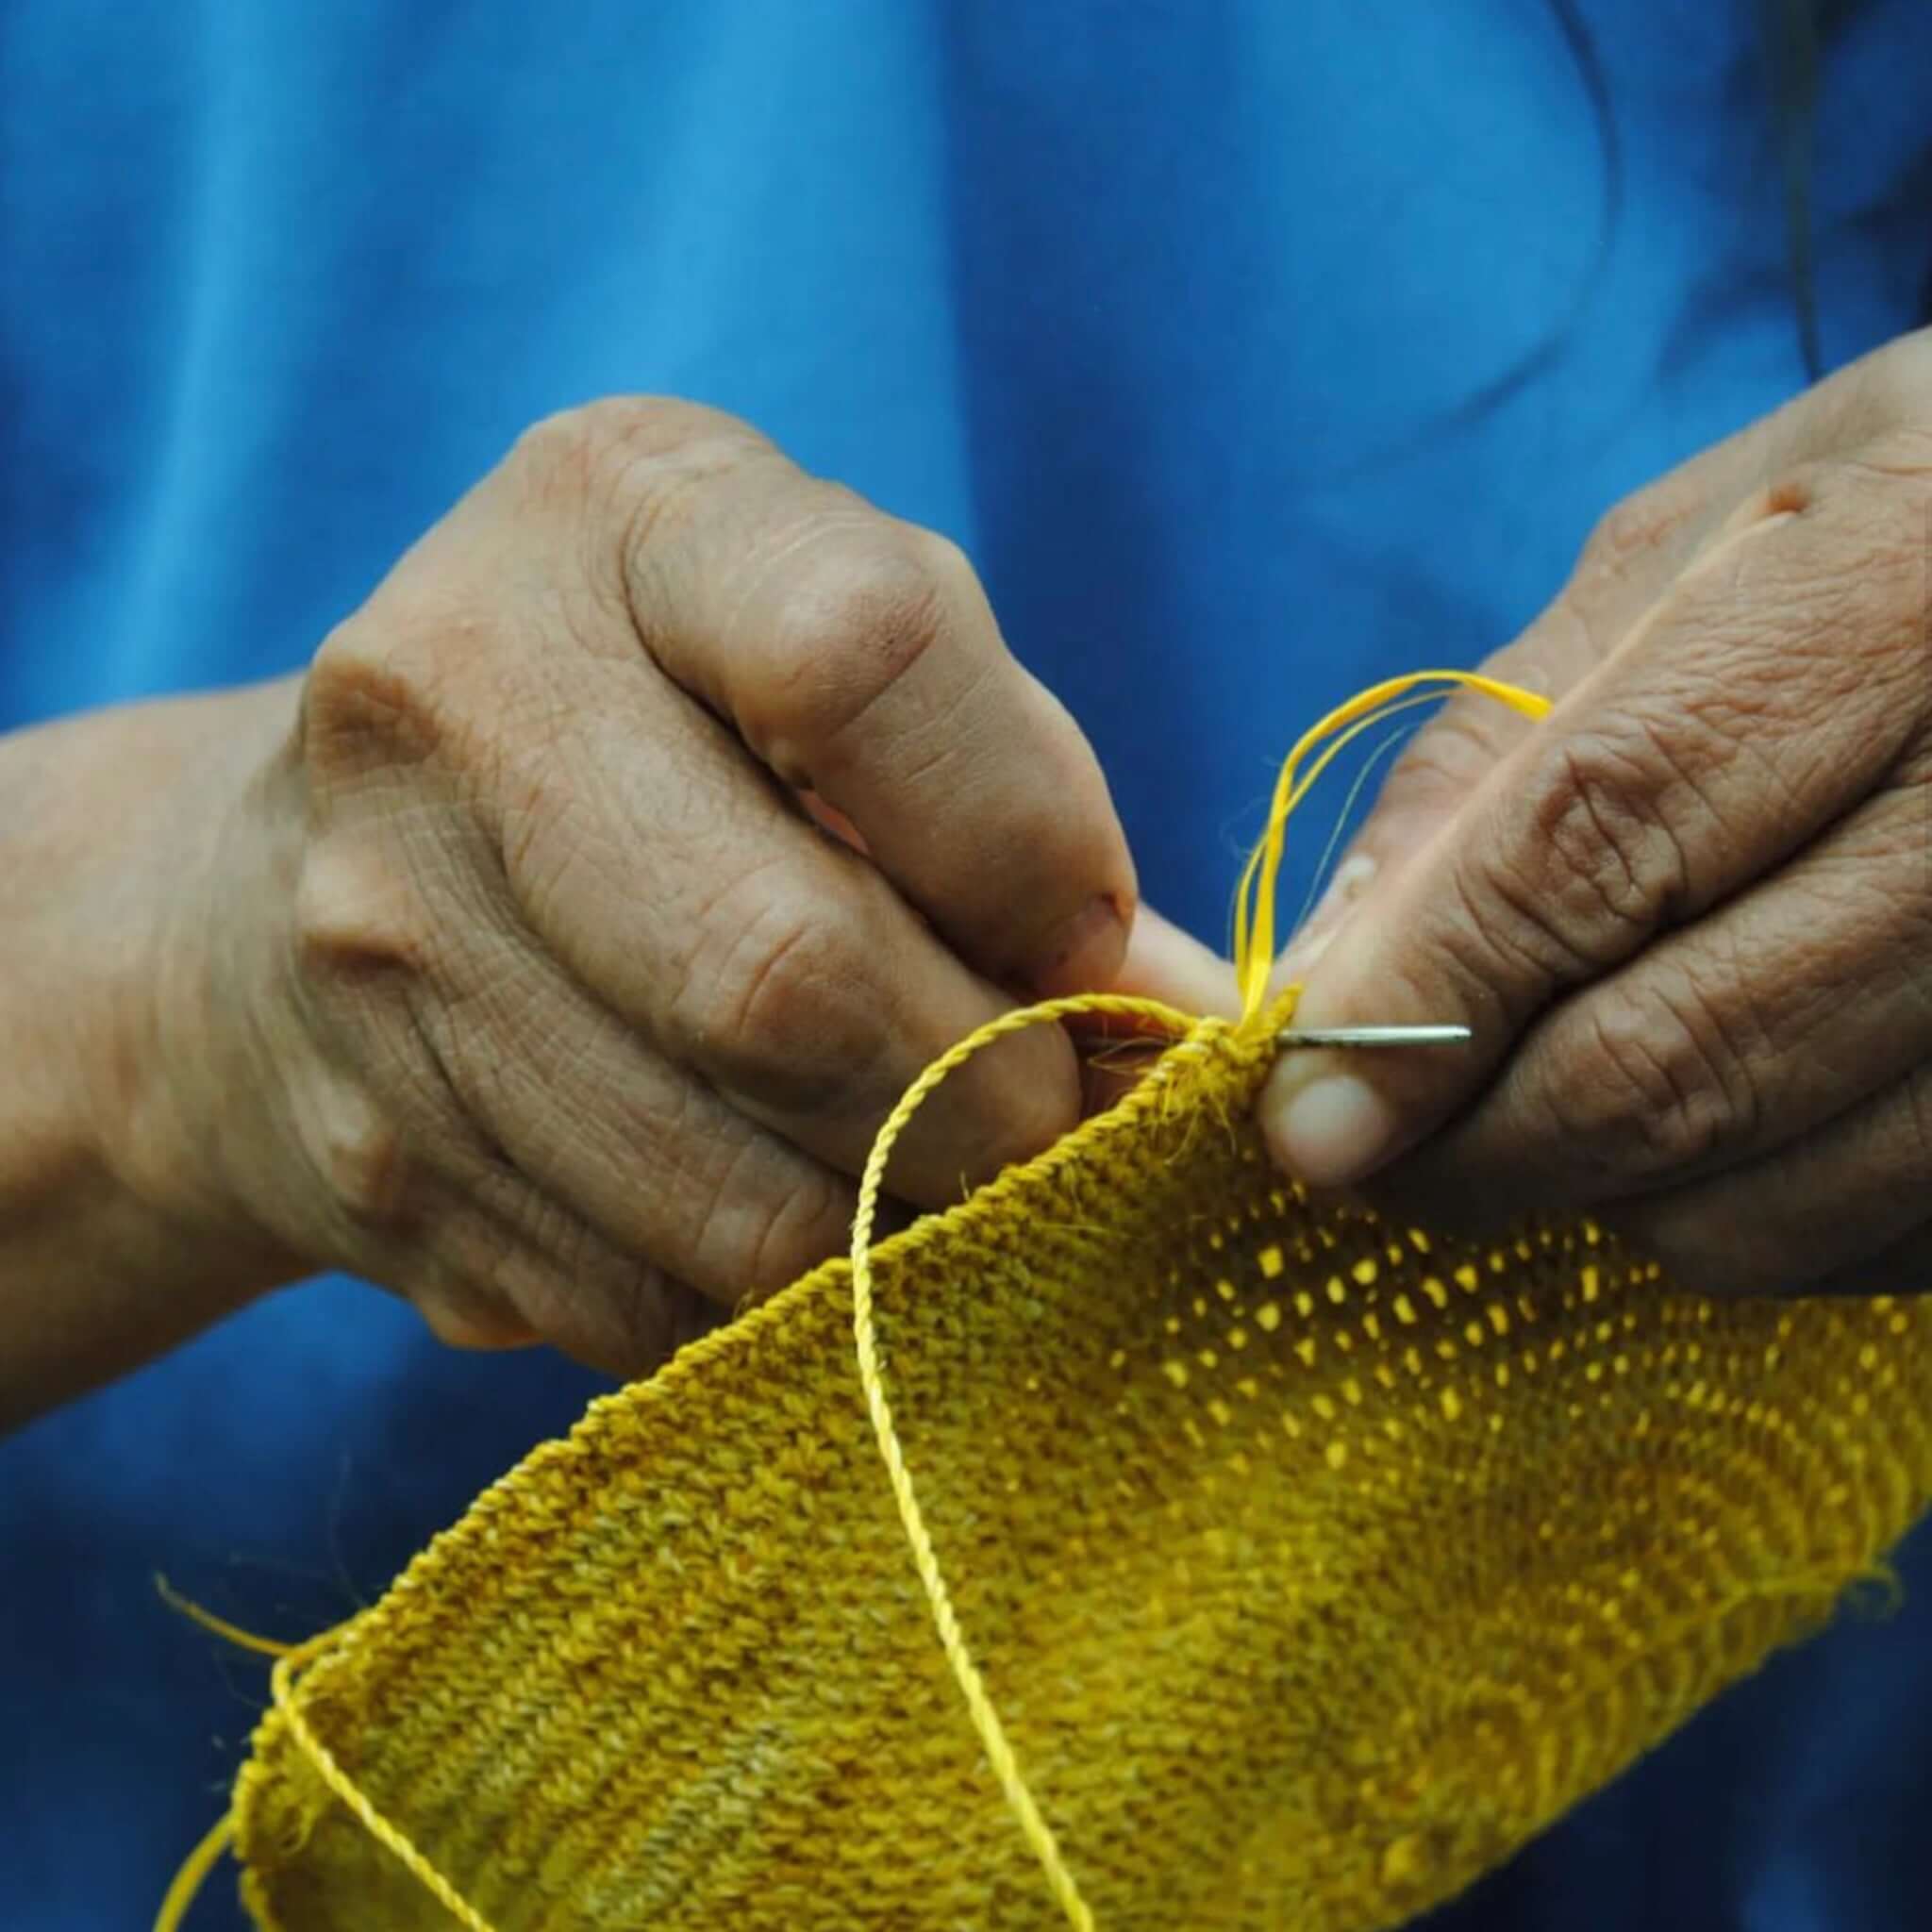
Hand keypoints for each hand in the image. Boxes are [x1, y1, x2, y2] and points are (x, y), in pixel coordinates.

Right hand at [140, 399, 1221, 1373]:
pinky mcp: (369, 1154)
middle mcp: (451, 701)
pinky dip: (774, 1302)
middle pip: (784, 971)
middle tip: (1040, 1119)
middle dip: (982, 1095)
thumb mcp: (821, 668)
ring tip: (934, 1181)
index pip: (858, 656)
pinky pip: (654, 1303)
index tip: (1080, 939)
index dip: (1025, 841)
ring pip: (729, 1194)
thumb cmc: (658, 744)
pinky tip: (786, 1219)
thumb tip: (1197, 1028)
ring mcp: (378, 942)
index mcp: (614, 515)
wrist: (298, 887)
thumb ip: (1008, 796)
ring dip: (896, 1228)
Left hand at [1260, 329, 1931, 1296]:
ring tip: (1541, 1112)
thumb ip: (1491, 755)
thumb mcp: (1669, 567)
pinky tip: (1710, 1129)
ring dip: (1599, 1197)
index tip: (1304, 1114)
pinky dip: (1741, 1219)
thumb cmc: (1863, 541)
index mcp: (1896, 589)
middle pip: (1678, 1055)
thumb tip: (1327, 971)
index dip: (1430, 995)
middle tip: (1365, 1158)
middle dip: (1474, 1147)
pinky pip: (1868, 1242)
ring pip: (1767, 1198)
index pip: (1607, 836)